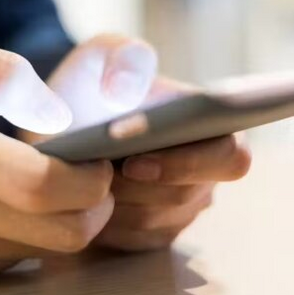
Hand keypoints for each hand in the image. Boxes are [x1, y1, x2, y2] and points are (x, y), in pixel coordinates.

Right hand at [0, 26, 113, 287]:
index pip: (38, 185)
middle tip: (96, 172)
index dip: (90, 178)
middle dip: (98, 205)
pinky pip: (17, 257)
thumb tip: (58, 119)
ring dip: (68, 218)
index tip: (103, 158)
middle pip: (60, 233)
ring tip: (56, 179)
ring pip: (45, 249)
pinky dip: (34, 231)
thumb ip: (4, 70)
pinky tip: (16, 199)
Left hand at [34, 35, 252, 251]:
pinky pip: (133, 241)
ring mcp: (181, 207)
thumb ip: (122, 55)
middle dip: (137, 186)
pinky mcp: (153, 234)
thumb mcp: (104, 53)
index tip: (134, 159)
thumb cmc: (95, 83)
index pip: (231, 157)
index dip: (190, 163)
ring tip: (82, 178)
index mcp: (211, 127)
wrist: (63, 119)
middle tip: (95, 170)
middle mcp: (205, 172)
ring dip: (116, 203)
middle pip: (185, 196)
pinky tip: (81, 197)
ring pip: (155, 222)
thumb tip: (124, 91)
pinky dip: (104, 223)